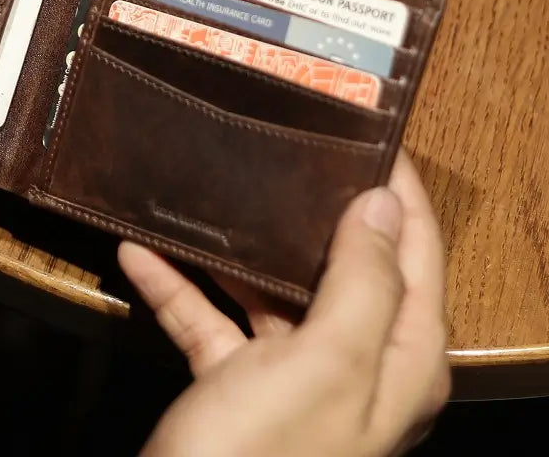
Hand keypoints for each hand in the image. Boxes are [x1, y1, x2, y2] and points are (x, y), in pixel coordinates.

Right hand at [120, 151, 449, 456]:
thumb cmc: (266, 450)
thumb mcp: (325, 362)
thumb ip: (363, 281)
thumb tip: (381, 204)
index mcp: (396, 356)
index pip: (416, 251)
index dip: (399, 189)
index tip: (369, 129)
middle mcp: (354, 365)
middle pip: (345, 265)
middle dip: (316, 205)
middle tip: (283, 143)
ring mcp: (293, 380)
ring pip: (274, 291)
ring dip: (238, 247)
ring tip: (211, 187)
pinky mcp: (236, 391)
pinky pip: (212, 324)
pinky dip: (180, 289)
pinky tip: (138, 253)